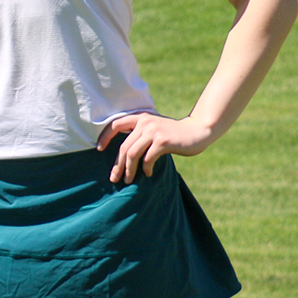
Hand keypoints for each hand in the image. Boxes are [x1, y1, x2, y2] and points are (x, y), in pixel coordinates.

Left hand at [95, 113, 216, 183]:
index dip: (105, 137)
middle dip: (117, 164)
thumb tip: (123, 153)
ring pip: (132, 154)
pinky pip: (147, 159)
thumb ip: (141, 134)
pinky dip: (145, 169)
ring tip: (128, 180)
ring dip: (129, 170)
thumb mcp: (155, 128)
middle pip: (124, 146)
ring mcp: (153, 131)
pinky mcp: (162, 141)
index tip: (99, 149)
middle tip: (114, 178)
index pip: (115, 124)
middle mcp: (145, 122)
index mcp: (140, 118)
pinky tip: (147, 174)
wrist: (198, 130)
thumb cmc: (175, 133)